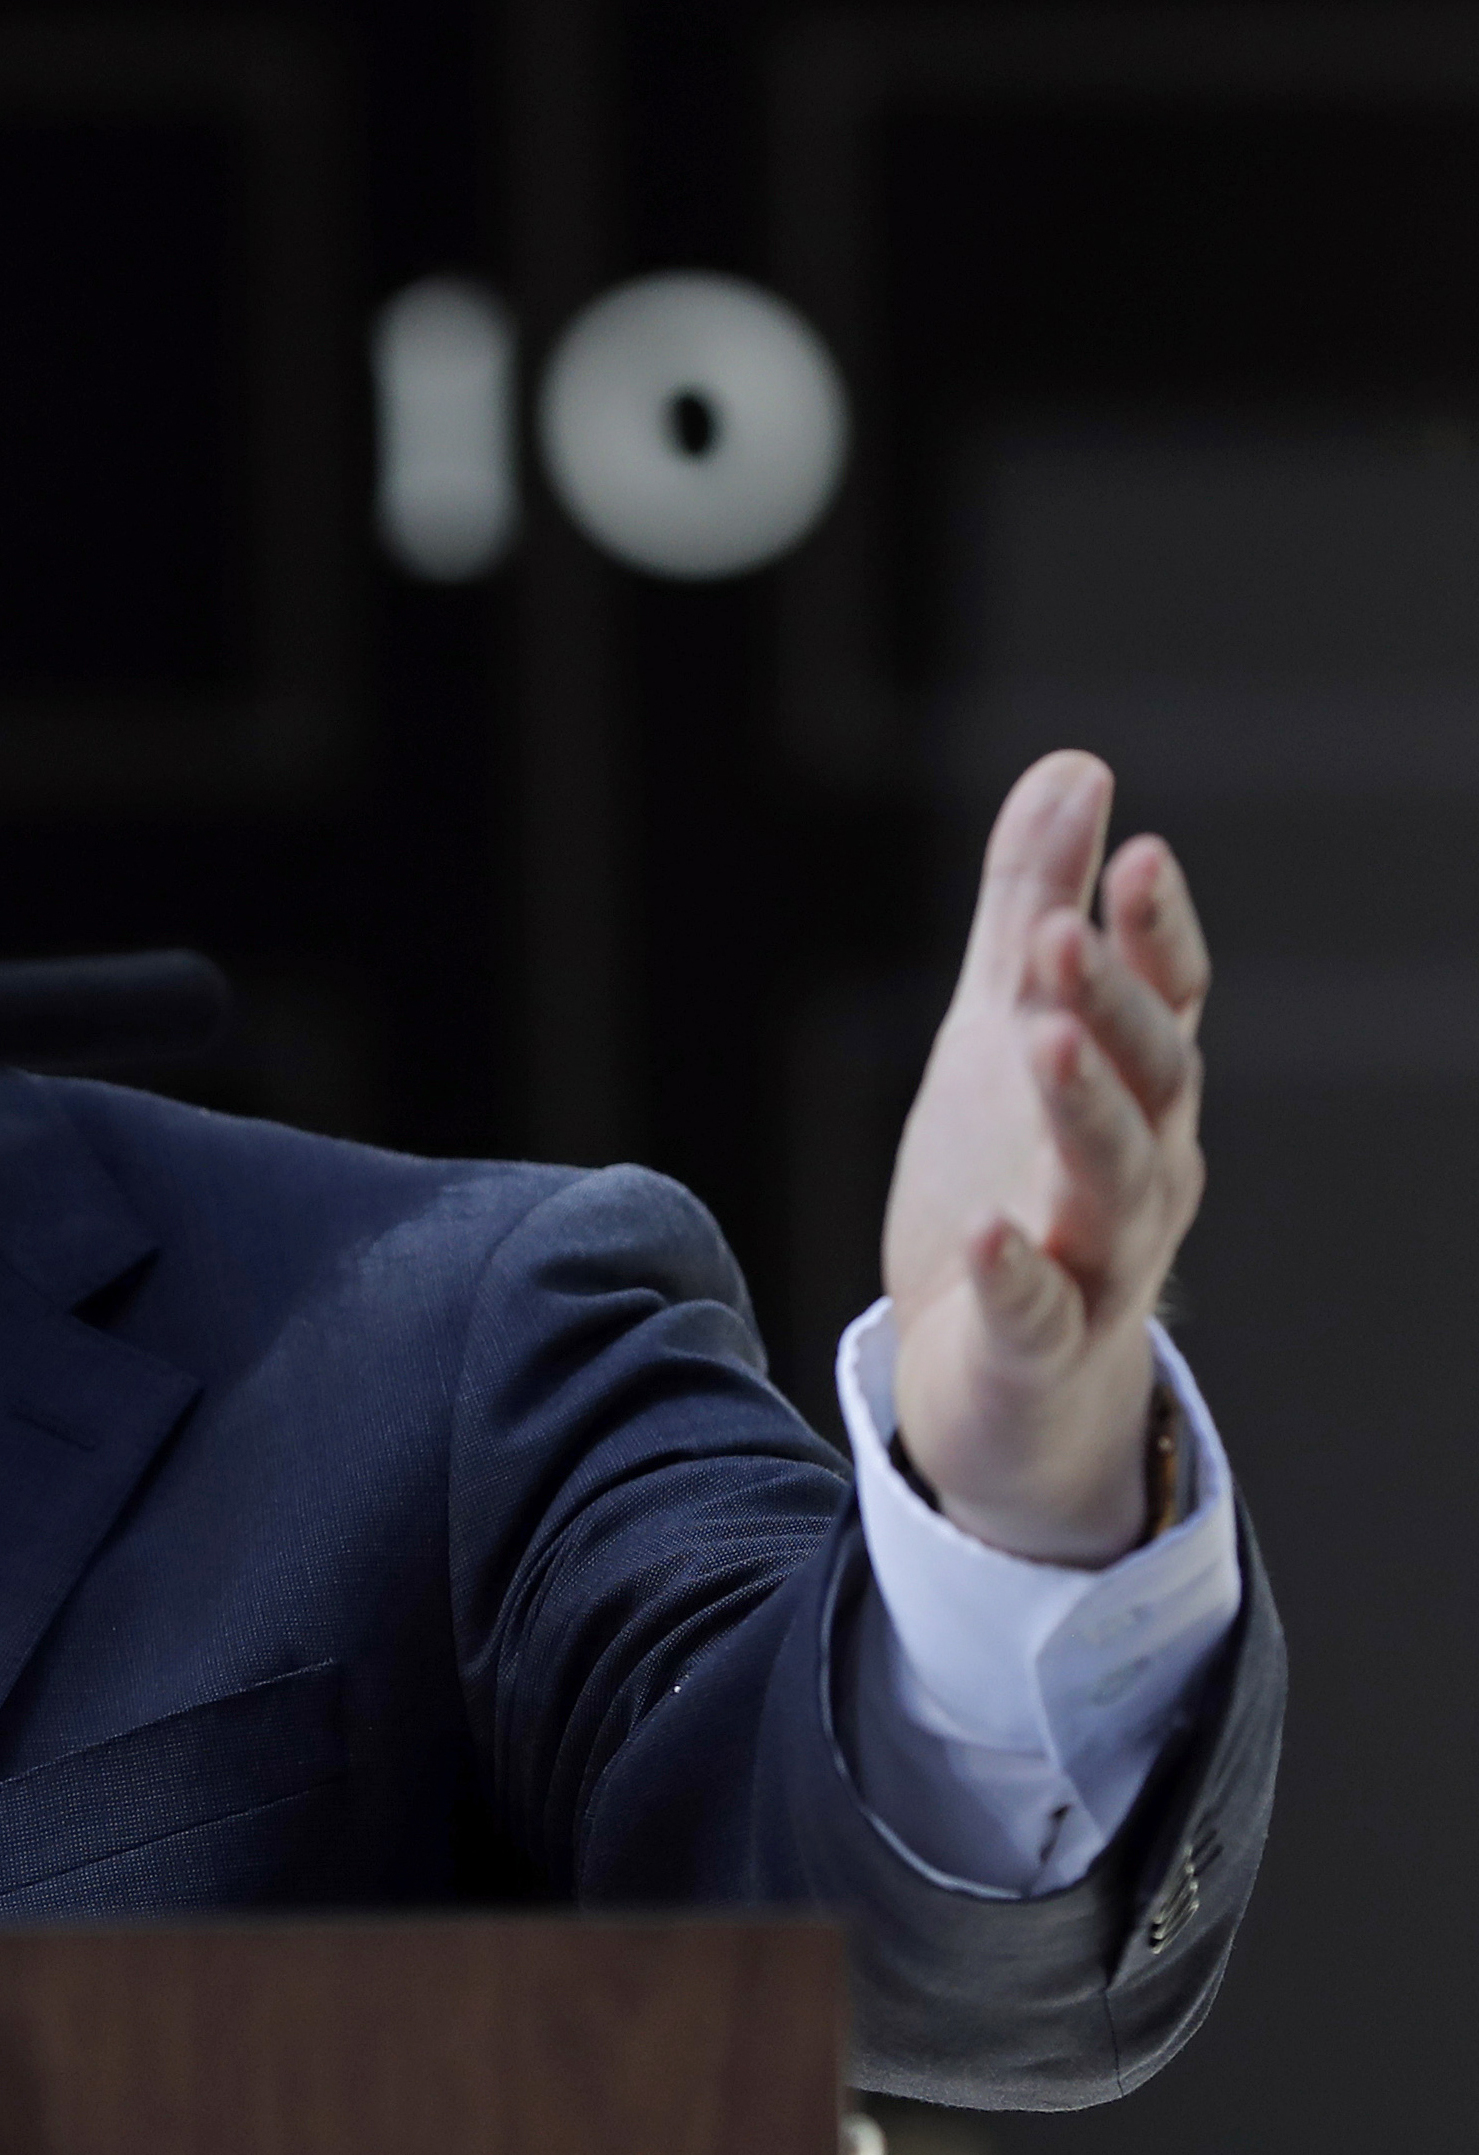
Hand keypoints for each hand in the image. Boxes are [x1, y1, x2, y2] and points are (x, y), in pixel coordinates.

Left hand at [885, 753, 1208, 1564]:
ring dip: (1083, 1110)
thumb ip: (1033, 907)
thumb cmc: (1015, 1185)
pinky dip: (1018, 1274)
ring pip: (1112, 1184)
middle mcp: (1140, 1172)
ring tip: (1041, 1040)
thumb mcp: (1009, 1034)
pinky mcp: (1040, 1347)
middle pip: (1148, 1080)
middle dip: (1112, 1006)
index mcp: (1136, 1094)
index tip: (1136, 851)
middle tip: (1060, 934)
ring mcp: (1099, 1263)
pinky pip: (1040, 1311)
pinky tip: (990, 1235)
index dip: (1155, 932)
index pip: (1163, 1000)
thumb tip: (1076, 768)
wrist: (1004, 1386)